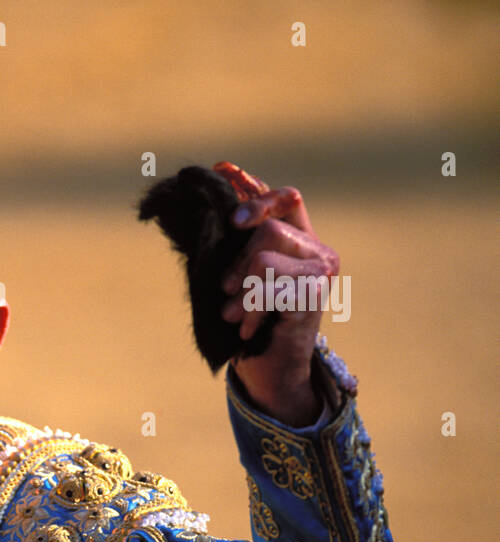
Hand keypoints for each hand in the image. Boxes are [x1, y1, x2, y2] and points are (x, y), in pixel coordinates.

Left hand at [216, 168, 337, 425]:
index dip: (257, 194)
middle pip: (268, 228)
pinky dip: (251, 308)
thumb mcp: (237, 272)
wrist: (269, 367)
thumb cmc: (251, 319)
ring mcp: (321, 272)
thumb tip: (220, 174)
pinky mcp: (314, 295)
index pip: (286, 198)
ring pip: (265, 255)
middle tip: (227, 292)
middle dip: (238, 261)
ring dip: (242, 289)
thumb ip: (234, 233)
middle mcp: (318, 249)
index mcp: (300, 238)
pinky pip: (268, 285)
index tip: (229, 199)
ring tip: (236, 314)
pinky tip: (249, 328)